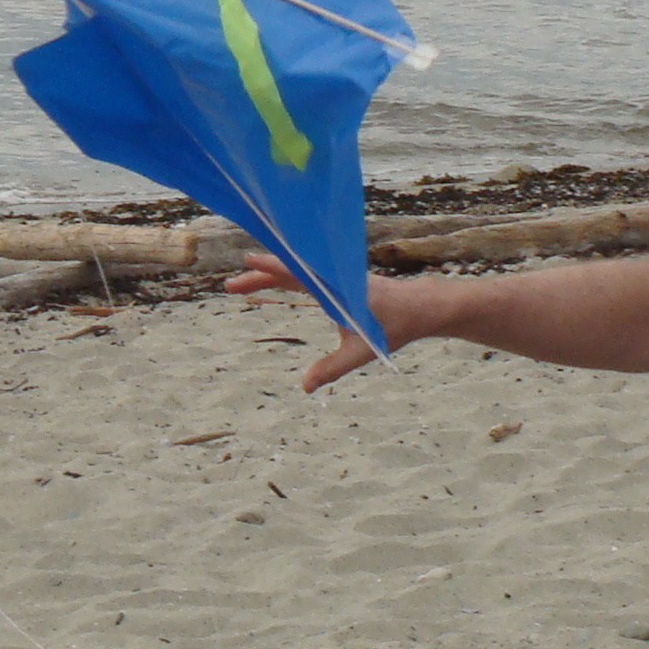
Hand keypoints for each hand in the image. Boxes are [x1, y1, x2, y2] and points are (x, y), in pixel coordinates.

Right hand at [225, 251, 396, 390]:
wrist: (419, 307)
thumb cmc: (394, 325)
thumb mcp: (362, 350)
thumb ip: (333, 368)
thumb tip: (305, 386)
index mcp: (335, 286)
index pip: (297, 273)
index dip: (271, 268)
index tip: (247, 261)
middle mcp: (331, 277)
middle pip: (288, 271)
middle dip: (258, 276)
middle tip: (230, 286)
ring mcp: (334, 277)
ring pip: (295, 271)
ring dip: (269, 275)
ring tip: (242, 286)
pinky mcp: (337, 281)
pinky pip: (305, 274)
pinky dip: (284, 275)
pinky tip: (276, 281)